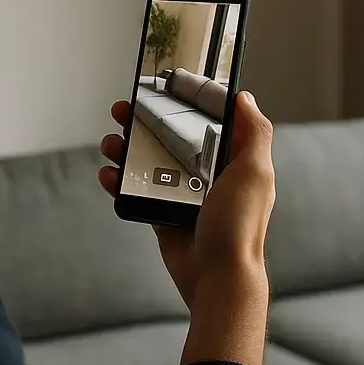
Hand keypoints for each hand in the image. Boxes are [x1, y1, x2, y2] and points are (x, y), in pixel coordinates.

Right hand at [98, 92, 275, 308]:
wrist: (217, 277)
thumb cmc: (239, 227)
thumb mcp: (254, 172)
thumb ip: (254, 133)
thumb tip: (245, 98)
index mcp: (234, 161)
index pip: (209, 121)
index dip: (187, 103)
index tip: (164, 88)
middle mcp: (210, 175)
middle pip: (172, 137)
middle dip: (146, 122)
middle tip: (123, 110)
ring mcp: (185, 195)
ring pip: (150, 162)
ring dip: (127, 149)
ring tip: (110, 143)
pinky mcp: (165, 215)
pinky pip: (138, 192)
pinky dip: (120, 182)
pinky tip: (108, 175)